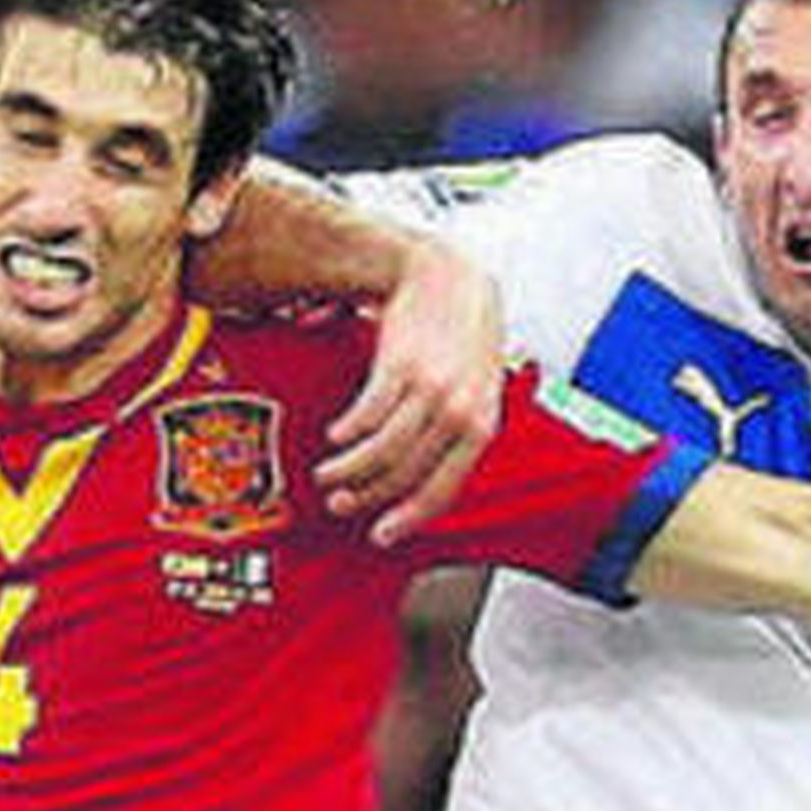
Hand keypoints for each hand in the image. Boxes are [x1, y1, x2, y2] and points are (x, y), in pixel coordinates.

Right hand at [317, 243, 503, 545]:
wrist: (447, 276)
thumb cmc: (461, 335)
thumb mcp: (477, 388)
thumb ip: (458, 433)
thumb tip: (425, 482)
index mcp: (483, 426)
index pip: (444, 490)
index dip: (408, 518)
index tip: (381, 535)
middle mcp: (460, 412)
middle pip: (405, 475)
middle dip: (367, 497)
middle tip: (340, 504)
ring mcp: (431, 389)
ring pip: (382, 450)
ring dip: (347, 470)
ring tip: (328, 473)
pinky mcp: (401, 366)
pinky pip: (368, 415)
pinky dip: (347, 433)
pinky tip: (335, 436)